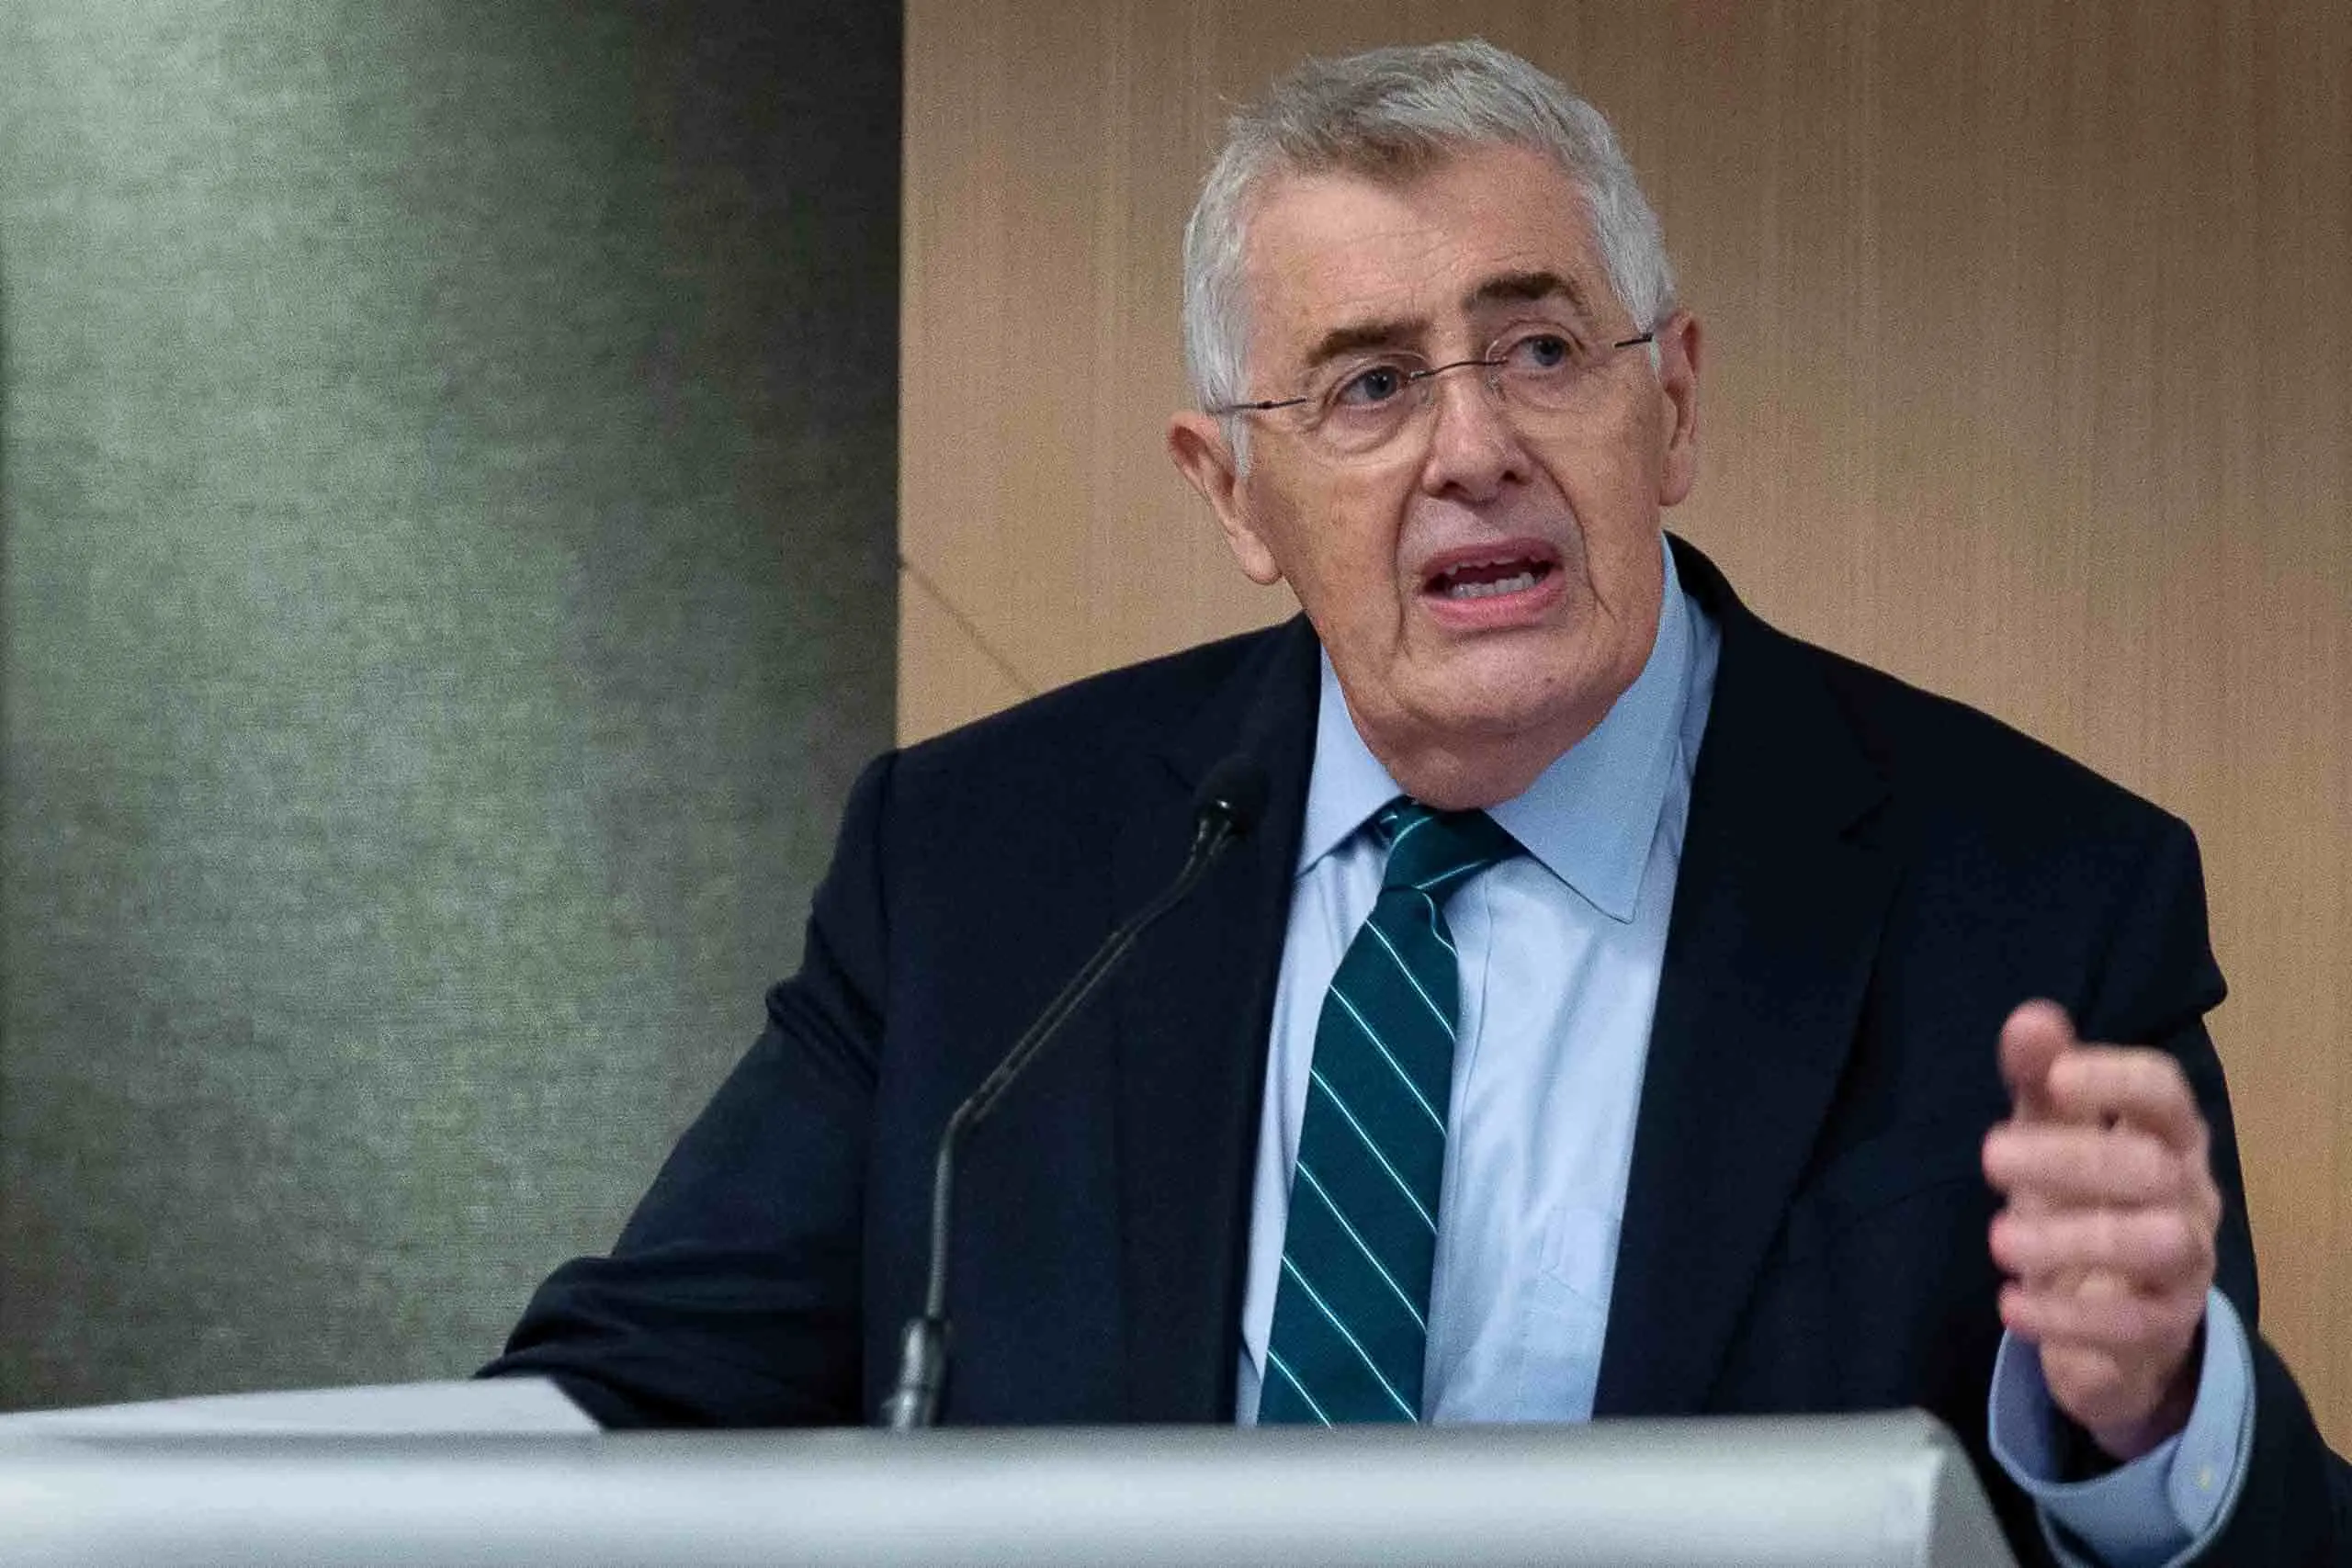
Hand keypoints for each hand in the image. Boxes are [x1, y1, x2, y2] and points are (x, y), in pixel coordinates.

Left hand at [1981, 1000, 2220, 1460]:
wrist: (2116, 1318)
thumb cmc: (2083, 1199)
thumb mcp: (2053, 1134)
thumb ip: (2040, 1079)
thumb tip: (2030, 1020)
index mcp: (2166, 1136)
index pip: (2166, 1094)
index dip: (2117, 1079)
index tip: (2057, 1077)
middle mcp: (2189, 1196)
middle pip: (2153, 1168)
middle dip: (2070, 1159)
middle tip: (1988, 1157)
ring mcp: (2186, 1266)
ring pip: (2158, 1244)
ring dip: (2073, 1238)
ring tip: (1999, 1240)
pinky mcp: (2165, 1328)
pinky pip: (2131, 1325)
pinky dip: (2067, 1316)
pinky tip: (2010, 1304)